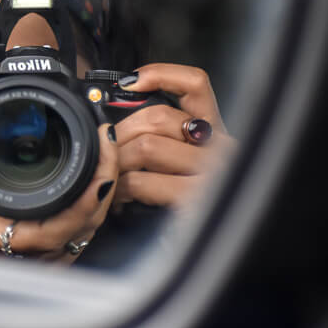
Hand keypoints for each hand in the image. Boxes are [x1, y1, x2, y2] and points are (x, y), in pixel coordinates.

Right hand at [0, 101, 119, 263]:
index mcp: (2, 236)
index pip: (58, 228)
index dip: (86, 201)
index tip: (101, 167)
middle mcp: (26, 253)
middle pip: (85, 227)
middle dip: (104, 184)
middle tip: (107, 141)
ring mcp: (38, 257)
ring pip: (85, 232)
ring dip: (101, 195)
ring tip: (104, 153)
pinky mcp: (43, 254)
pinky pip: (77, 234)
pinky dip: (90, 208)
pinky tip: (94, 181)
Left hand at [113, 63, 236, 207]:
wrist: (192, 252)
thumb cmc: (177, 201)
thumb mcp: (175, 160)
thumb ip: (160, 133)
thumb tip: (120, 110)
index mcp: (213, 131)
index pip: (196, 84)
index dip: (160, 75)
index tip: (128, 83)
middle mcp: (220, 147)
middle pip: (157, 116)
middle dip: (119, 133)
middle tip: (107, 153)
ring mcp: (211, 174)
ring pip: (146, 146)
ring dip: (117, 162)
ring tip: (112, 178)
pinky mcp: (195, 200)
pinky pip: (142, 180)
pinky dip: (121, 188)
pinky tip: (120, 198)